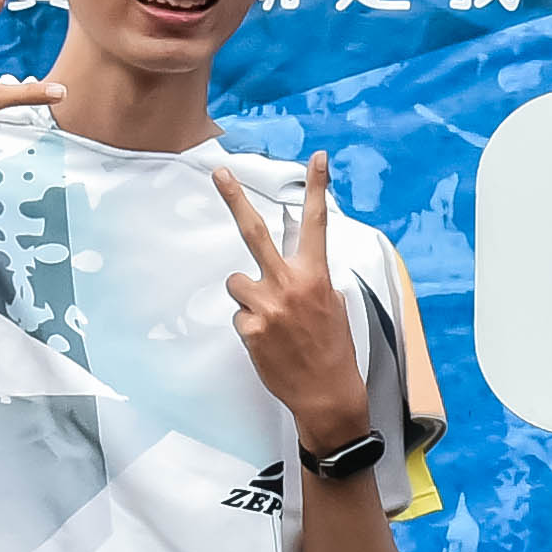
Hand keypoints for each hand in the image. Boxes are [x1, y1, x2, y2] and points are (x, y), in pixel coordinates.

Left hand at [216, 151, 372, 453]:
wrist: (327, 393)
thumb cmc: (333, 349)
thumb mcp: (333, 305)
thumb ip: (311, 281)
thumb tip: (292, 270)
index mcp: (316, 274)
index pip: (317, 223)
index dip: (318, 187)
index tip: (318, 157)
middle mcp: (290, 283)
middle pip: (255, 231)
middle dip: (235, 198)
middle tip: (218, 171)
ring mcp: (267, 305)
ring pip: (237, 283)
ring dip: (248, 297)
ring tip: (271, 322)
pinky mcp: (250, 328)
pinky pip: (240, 317)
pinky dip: (250, 328)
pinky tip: (270, 344)